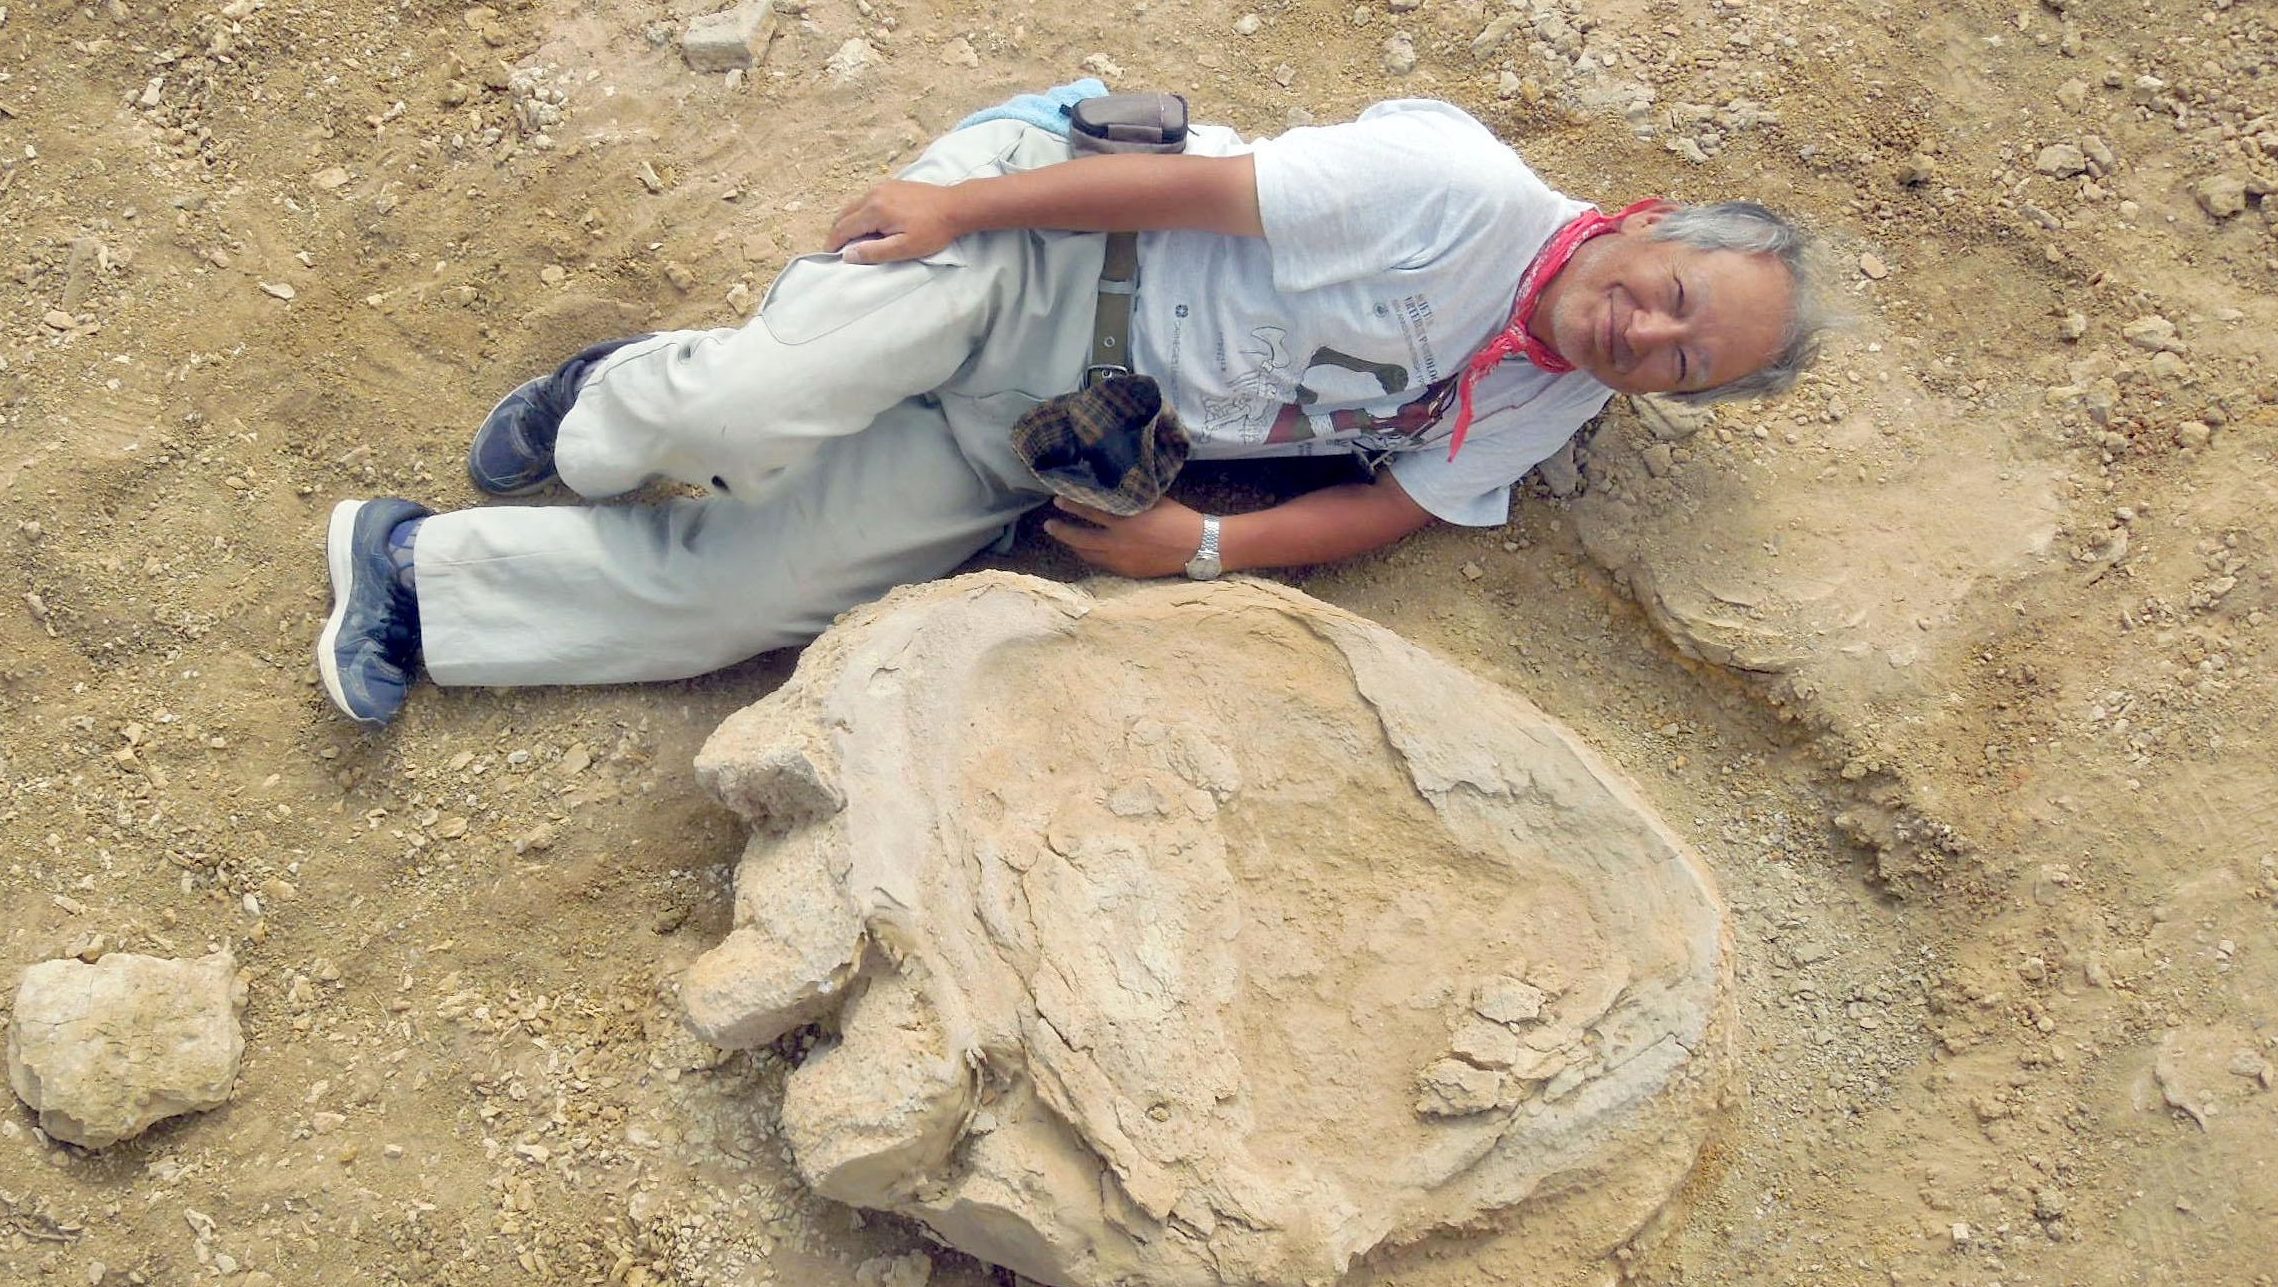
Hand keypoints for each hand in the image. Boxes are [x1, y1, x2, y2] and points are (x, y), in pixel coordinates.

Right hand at [826, 180, 964, 263]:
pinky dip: (860, 213)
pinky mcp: (891, 185)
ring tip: (852, 239)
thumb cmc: (933, 230)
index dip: (833, 243)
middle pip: (844, 214)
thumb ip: (874, 252)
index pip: (843, 228)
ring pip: (854, 206)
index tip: (828, 256)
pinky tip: (869, 225)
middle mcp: (873, 194)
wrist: (956, 206)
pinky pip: (866, 200)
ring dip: (848, 222)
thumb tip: (847, 255)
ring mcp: (882, 187)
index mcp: (875, 210)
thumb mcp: (905, 247)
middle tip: (837, 249)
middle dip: (837, 232)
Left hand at [1042, 497, 1206, 578]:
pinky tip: (1088, 552)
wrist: (1199, 547)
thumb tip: (1115, 490)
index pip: (1090, 511)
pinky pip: (1103, 565)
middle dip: (1062, 531)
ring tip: (1066, 539)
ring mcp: (1123, 560)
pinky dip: (1092, 557)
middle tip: (1050, 525)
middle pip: (1080, 538)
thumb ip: (1132, 499)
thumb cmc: (1179, 519)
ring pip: (1089, 555)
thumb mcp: (1155, 501)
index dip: (1072, 505)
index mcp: (1126, 520)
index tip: (1058, 500)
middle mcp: (1120, 541)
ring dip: (1075, 546)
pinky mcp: (1129, 572)